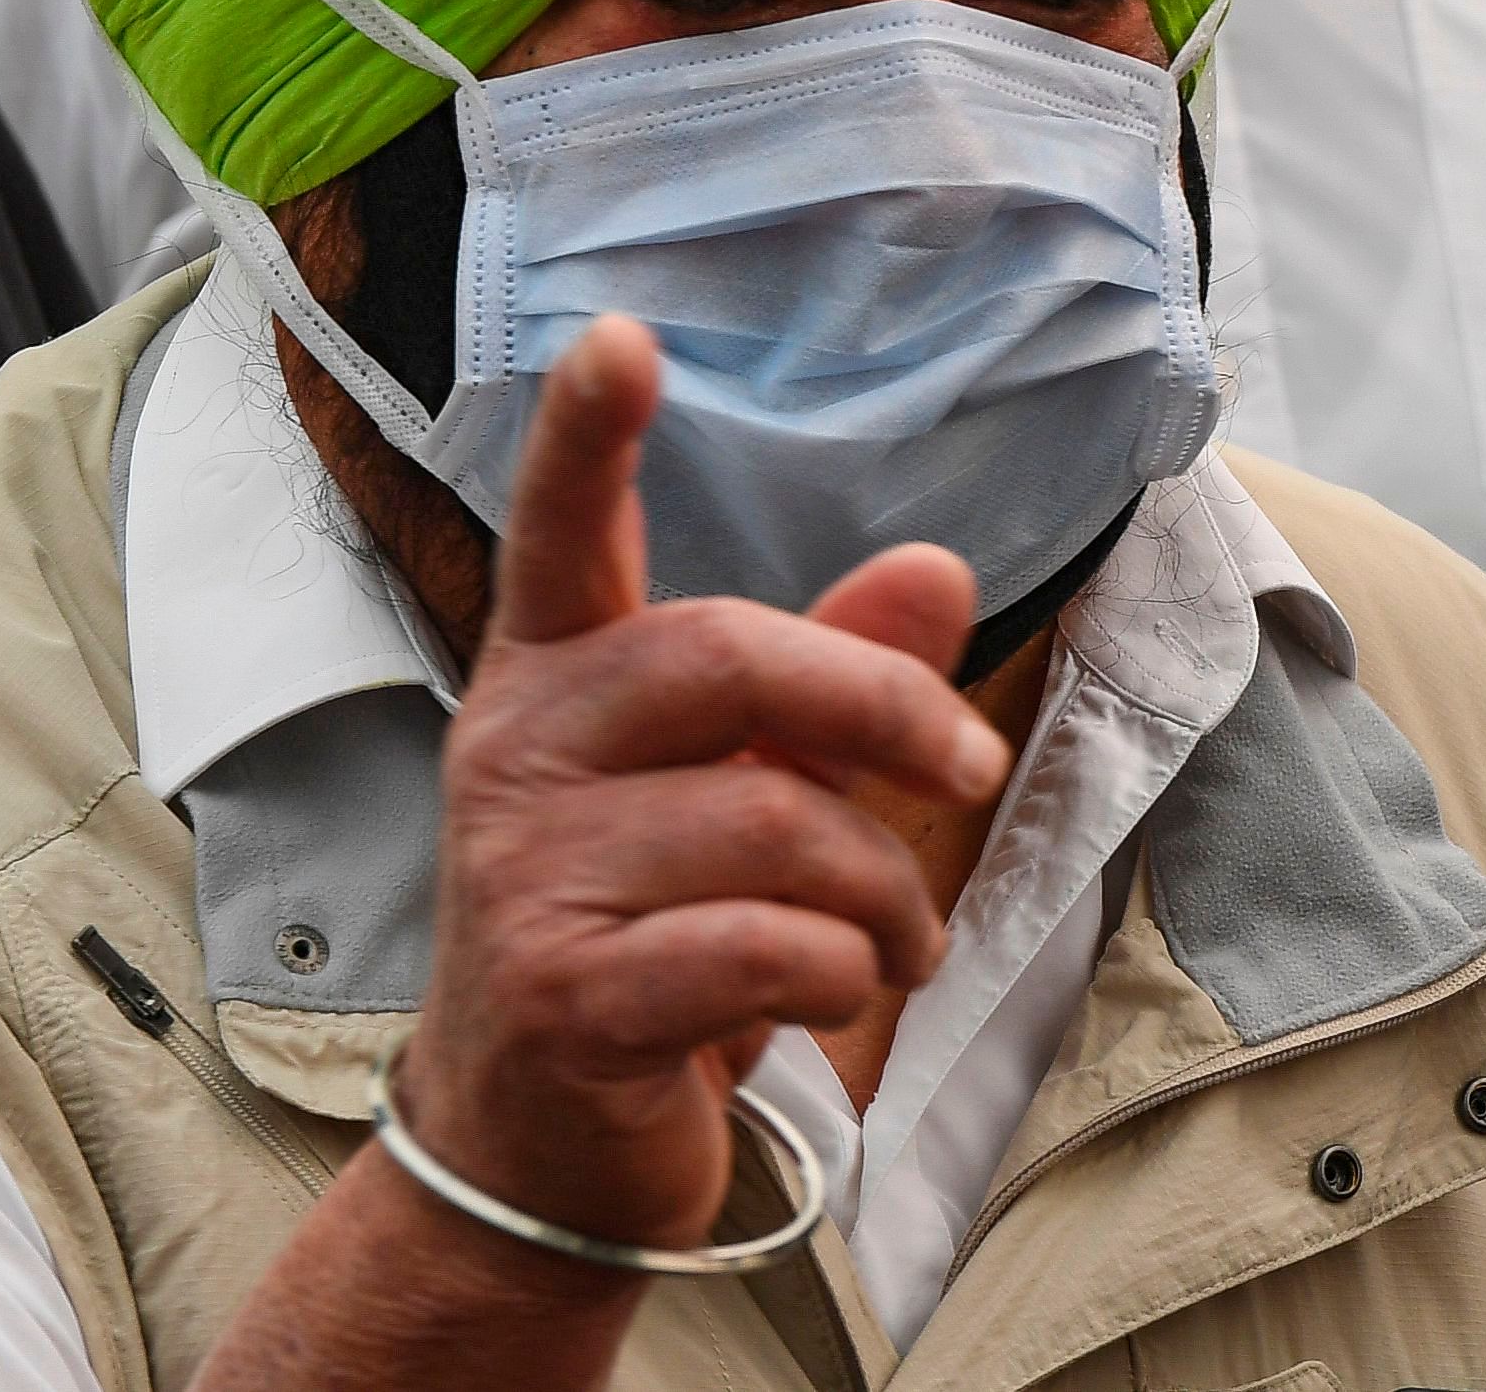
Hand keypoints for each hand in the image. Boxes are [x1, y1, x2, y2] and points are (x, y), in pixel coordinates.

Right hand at [391, 317, 1009, 1251]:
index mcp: (553, 682)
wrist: (539, 1144)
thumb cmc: (650, 936)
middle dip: (883, 707)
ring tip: (898, 937)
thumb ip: (830, 682)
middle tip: (969, 770)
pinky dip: (843, 971)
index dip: (584, 437)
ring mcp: (524, 875)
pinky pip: (764, 946)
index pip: (560, 537)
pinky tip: (836, 993)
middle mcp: (516, 754)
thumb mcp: (741, 793)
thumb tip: (940, 563)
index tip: (618, 340)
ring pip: (777, 820)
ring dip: (887, 891)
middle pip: (724, 654)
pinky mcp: (564, 994)